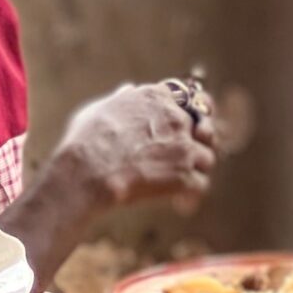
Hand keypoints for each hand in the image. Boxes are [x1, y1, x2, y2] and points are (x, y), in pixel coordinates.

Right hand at [54, 80, 217, 217]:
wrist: (87, 171)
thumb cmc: (85, 141)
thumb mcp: (98, 108)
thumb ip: (120, 98)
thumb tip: (128, 89)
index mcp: (157, 98)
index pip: (188, 97)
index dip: (189, 111)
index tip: (186, 123)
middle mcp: (176, 118)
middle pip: (202, 127)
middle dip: (197, 141)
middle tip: (187, 156)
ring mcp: (184, 147)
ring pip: (207, 157)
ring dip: (195, 170)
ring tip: (180, 182)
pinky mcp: (185, 175)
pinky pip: (201, 185)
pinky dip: (191, 195)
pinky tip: (179, 203)